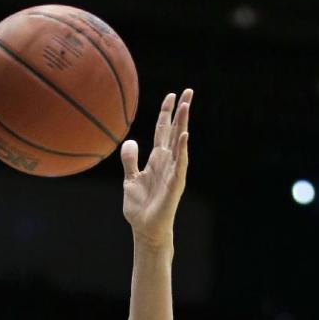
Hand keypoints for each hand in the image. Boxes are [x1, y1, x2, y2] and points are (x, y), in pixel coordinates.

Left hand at [121, 90, 190, 245]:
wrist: (146, 229)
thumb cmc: (140, 207)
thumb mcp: (129, 180)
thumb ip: (130, 160)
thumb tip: (131, 141)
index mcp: (157, 159)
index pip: (163, 130)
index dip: (166, 112)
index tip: (171, 95)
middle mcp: (167, 162)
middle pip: (175, 130)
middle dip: (182, 111)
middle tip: (189, 90)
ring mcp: (173, 171)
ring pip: (180, 142)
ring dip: (183, 123)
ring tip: (187, 105)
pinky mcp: (175, 184)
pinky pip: (180, 163)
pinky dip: (182, 149)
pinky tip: (185, 136)